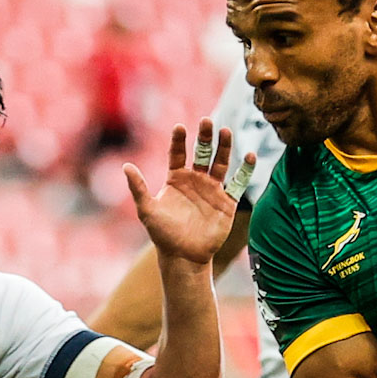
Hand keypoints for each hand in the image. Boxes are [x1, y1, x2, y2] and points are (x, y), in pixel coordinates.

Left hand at [125, 119, 251, 264]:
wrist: (184, 257)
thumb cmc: (163, 234)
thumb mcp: (147, 210)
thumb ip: (138, 188)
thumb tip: (126, 166)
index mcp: (176, 179)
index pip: (178, 153)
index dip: (178, 141)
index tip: (179, 127)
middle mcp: (195, 180)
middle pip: (202, 152)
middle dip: (204, 137)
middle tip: (206, 121)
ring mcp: (212, 190)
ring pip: (220, 162)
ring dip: (224, 147)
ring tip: (226, 131)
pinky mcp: (227, 202)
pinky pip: (238, 182)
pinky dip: (246, 170)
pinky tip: (251, 156)